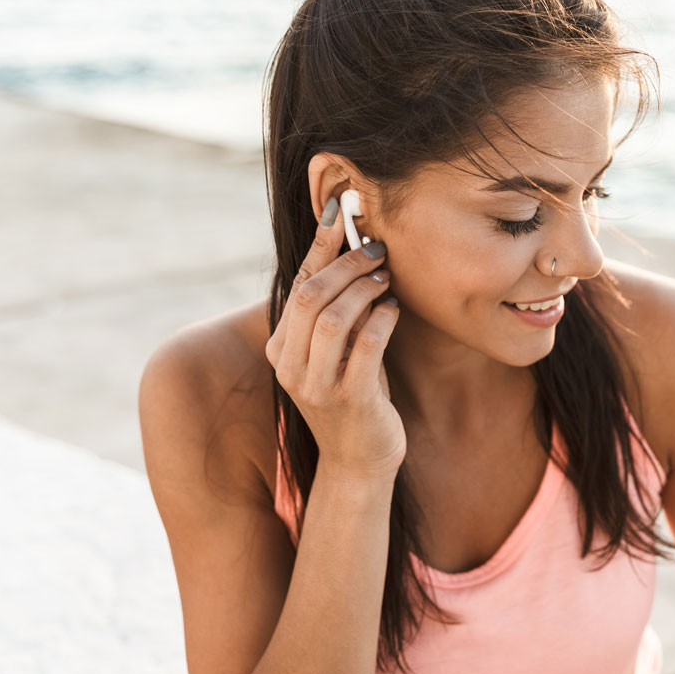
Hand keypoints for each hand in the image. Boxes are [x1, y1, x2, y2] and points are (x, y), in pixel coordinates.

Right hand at [264, 198, 404, 479]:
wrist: (360, 463)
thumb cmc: (355, 396)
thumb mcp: (336, 352)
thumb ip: (335, 312)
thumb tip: (353, 250)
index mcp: (280, 349)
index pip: (297, 285)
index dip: (319, 246)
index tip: (340, 211)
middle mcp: (290, 366)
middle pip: (310, 296)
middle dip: (346, 264)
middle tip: (376, 247)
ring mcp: (316, 386)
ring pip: (333, 318)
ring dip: (363, 289)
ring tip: (386, 278)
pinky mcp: (350, 400)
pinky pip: (365, 346)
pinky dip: (382, 320)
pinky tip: (394, 310)